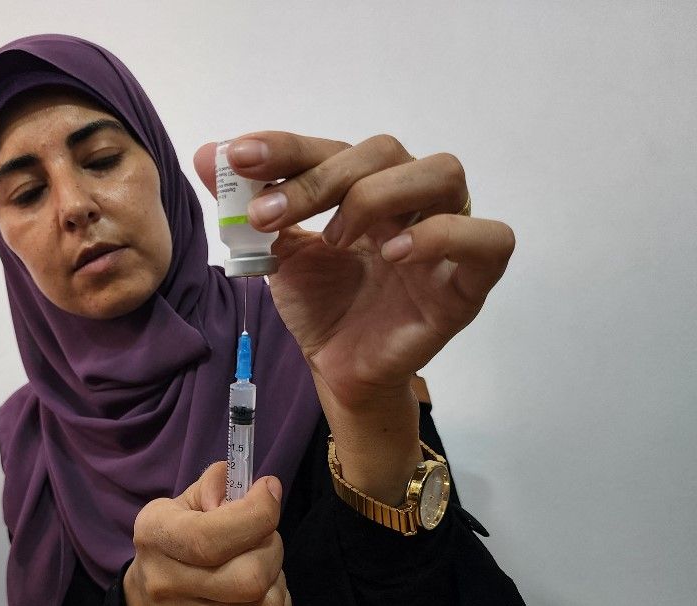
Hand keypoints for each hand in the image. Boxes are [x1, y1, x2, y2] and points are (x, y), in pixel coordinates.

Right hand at [123, 462, 290, 605]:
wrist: (149, 591)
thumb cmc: (179, 532)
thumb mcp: (187, 499)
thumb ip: (219, 483)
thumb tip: (261, 491)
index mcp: (155, 535)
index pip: (210, 538)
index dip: (255, 515)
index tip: (269, 491)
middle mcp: (164, 583)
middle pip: (248, 579)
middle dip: (271, 548)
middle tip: (263, 534)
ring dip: (277, 577)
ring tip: (261, 561)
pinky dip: (281, 603)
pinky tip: (263, 587)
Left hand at [193, 133, 513, 409]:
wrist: (338, 369)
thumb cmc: (320, 305)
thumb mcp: (275, 251)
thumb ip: (249, 204)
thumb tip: (206, 152)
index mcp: (366, 185)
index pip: (333, 146)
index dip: (286, 147)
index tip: (238, 158)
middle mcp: (410, 200)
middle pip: (385, 151)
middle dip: (320, 177)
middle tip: (267, 215)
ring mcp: (444, 237)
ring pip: (443, 173)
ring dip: (377, 195)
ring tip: (333, 238)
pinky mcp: (467, 283)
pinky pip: (490, 239)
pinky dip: (444, 235)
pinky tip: (395, 254)